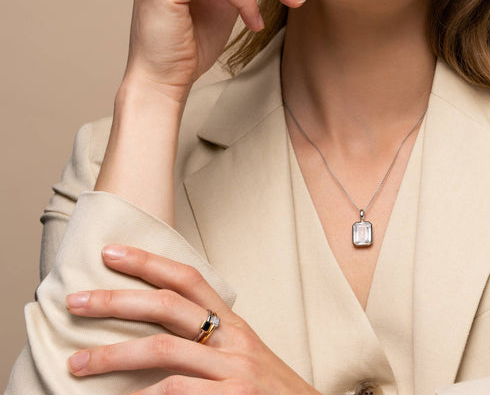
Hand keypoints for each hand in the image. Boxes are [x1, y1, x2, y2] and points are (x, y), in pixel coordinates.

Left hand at [65, 245, 319, 394]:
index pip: (188, 278)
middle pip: (168, 306)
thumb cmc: (270, 392)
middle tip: (76, 301)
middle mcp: (234, 339)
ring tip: (76, 364)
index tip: (112, 252)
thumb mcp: (243, 356)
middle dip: (117, 300)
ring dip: (112, 355)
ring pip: (163, 350)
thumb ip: (209, 341)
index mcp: (233, 324)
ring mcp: (234, 369)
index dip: (148, 261)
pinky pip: (175, 392)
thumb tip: (157, 334)